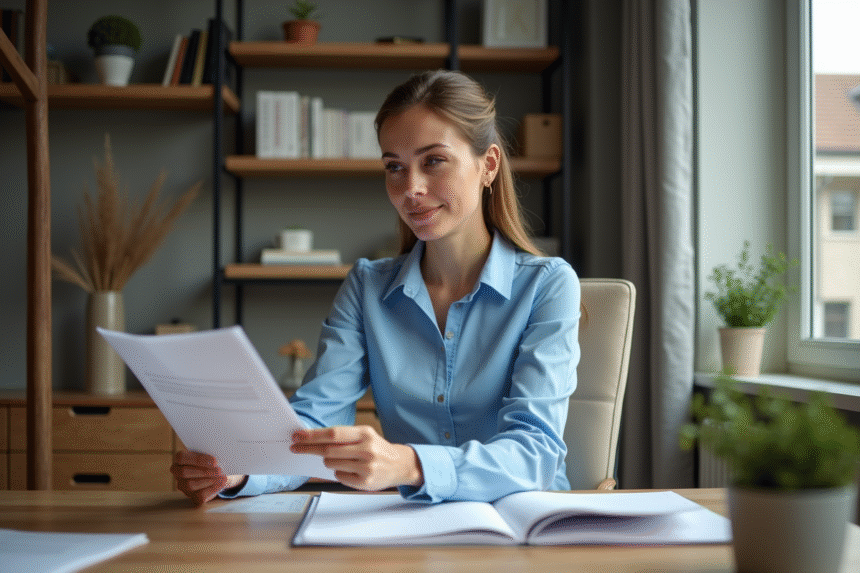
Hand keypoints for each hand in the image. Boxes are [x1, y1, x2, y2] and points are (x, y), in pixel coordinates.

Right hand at [170, 451, 246, 505]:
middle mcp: (178, 473)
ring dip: (209, 480)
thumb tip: (221, 452)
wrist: (221, 472)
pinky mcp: (192, 497)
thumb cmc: (213, 460)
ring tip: (221, 476)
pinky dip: (213, 489)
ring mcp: (183, 486)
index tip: (215, 461)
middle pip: (184, 472)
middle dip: (204, 471)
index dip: (198, 459)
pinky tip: (222, 483)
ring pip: (190, 485)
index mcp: (180, 459)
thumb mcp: (212, 454)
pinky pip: (199, 496)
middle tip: (219, 470)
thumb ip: (212, 452)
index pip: (181, 457)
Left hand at [291, 426, 423, 490]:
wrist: (399, 465)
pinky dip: (338, 472)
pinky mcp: (364, 482)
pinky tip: (350, 469)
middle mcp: (366, 449)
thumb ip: (343, 437)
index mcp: (365, 433)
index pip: (333, 434)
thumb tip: (313, 438)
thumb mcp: (364, 436)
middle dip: (308, 449)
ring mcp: (366, 467)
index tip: (297, 436)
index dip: (312, 435)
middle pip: (328, 450)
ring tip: (339, 459)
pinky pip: (339, 476)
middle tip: (296, 447)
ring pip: (331, 464)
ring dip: (327, 462)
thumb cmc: (377, 448)